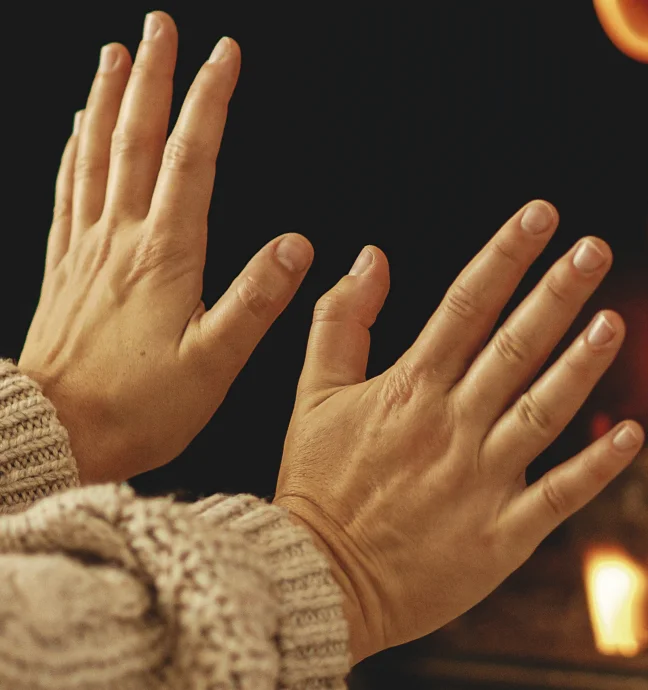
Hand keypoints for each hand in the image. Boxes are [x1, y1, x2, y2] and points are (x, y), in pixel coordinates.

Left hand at [19, 13, 312, 482]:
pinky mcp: (65, 267)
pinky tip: (76, 130)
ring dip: (107, 98)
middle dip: (152, 76)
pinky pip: (68, 191)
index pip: (192, 156)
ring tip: (115, 55)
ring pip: (95, 153)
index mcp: (165, 253)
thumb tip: (298, 246)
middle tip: (160, 27)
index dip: (209, 99)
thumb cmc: (138, 405)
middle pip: (136, 137)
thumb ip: (257, 299)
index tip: (224, 54)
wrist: (55, 434)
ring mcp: (87, 248)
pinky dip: (73, 150)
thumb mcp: (216, 361)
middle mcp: (121, 238)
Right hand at [274, 201, 644, 661]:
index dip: (506, 254)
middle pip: (514, 346)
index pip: (466, 305)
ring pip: (543, 411)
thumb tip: (371, 256)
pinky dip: (597, 465)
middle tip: (595, 248)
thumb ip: (340, 321)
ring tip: (615, 322)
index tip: (542, 214)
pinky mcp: (501, 534)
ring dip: (581, 366)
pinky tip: (631, 432)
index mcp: (410, 388)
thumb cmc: (316, 485)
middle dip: (557, 292)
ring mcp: (480, 480)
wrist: (315, 581)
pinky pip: (560, 494)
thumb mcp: (311, 395)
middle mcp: (451, 426)